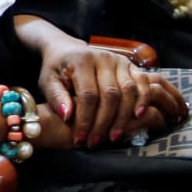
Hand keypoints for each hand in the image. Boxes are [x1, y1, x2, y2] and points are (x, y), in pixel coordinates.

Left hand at [36, 41, 186, 147]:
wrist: (66, 49)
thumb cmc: (56, 69)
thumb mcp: (48, 81)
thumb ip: (56, 97)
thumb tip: (67, 116)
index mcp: (81, 61)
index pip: (88, 95)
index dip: (86, 119)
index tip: (81, 139)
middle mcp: (103, 58)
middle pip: (111, 94)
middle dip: (104, 122)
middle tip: (96, 142)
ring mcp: (119, 61)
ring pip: (130, 90)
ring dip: (125, 116)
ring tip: (115, 136)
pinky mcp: (130, 65)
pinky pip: (143, 82)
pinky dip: (144, 99)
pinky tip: (139, 116)